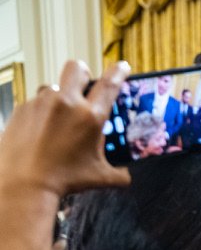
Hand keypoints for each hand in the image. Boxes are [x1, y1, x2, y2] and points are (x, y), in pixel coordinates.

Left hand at [0, 60, 130, 197]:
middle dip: (84, 73)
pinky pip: (36, 102)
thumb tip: (127, 176)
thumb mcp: (100, 177)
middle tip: (85, 86)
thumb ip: (120, 174)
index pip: (110, 84)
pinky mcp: (22, 109)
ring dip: (61, 96)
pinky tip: (43, 131)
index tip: (122, 66)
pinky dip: (42, 113)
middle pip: (77, 68)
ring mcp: (41, 103)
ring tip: (60, 117)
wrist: (25, 183)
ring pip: (54, 86)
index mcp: (91, 117)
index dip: (118, 71)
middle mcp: (66, 103)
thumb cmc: (63, 179)